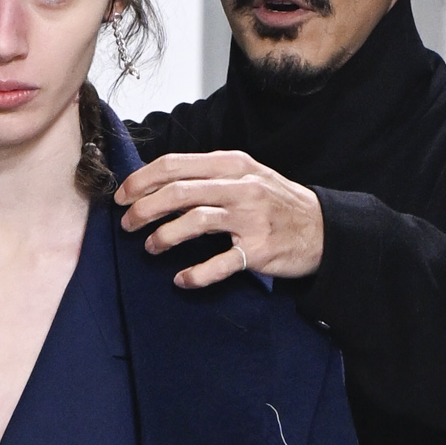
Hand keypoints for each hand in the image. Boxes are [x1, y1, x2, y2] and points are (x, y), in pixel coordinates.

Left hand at [113, 150, 326, 292]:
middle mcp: (240, 187)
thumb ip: (209, 176)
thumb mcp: (247, 176)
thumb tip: (161, 184)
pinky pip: (219, 264)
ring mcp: (250, 218)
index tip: (123, 196)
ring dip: (164, 236)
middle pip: (179, 192)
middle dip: (144, 208)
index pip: (176, 165)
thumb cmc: (277, 202)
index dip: (143, 180)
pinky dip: (196, 274)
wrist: (322, 228)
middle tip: (128, 224)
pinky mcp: (257, 250)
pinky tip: (181, 280)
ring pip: (194, 222)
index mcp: (232, 165)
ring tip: (150, 247)